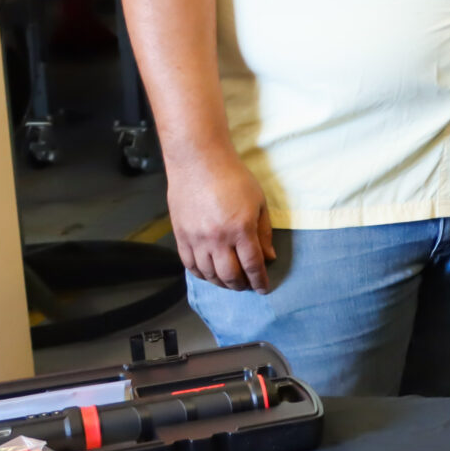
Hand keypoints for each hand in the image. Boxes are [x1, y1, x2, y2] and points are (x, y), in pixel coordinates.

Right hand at [165, 146, 272, 292]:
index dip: (259, 281)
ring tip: (230, 283)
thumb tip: (268, 257)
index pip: (252, 265)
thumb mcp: (258, 202)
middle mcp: (218, 238)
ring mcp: (197, 239)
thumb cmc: (233, 178)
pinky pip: (190, 265)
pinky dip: (201, 275)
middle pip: (230, 275)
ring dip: (221, 283)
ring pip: (209, 274)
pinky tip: (209, 274)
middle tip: (247, 286)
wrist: (199, 161)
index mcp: (241, 229)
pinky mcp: (181, 236)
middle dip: (241, 285)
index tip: (263, 289)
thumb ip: (264, 232)